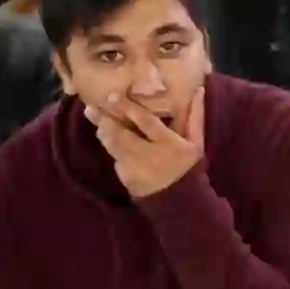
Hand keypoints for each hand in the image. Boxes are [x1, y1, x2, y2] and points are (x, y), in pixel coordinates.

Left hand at [85, 88, 204, 197]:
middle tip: (90, 108)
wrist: (179, 199)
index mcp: (168, 143)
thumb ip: (195, 116)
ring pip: (113, 146)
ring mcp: (135, 167)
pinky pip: (115, 158)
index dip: (128, 108)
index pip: (146, 122)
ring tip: (93, 117)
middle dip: (105, 120)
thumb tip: (198, 89)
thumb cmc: (188, 165)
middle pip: (122, 135)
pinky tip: (104, 135)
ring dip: (103, 132)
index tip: (112, 96)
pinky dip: (109, 146)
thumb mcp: (196, 141)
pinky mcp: (125, 177)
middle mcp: (149, 155)